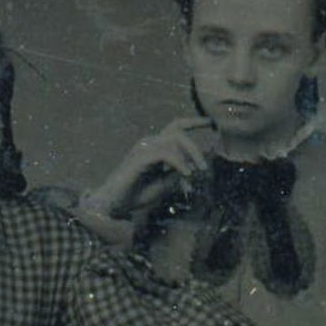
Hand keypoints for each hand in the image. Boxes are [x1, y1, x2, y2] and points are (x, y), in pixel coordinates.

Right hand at [86, 117, 213, 220]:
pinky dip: (180, 164)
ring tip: (195, 175)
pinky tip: (186, 175)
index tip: (211, 122)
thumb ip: (178, 173)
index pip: (176, 127)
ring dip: (189, 156)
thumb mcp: (164, 184)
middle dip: (194, 147)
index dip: (194, 122)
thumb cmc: (136, 194)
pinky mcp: (140, 157)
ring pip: (174, 140)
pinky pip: (167, 154)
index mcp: (154, 147)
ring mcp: (143, 148)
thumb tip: (194, 166)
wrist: (114, 204)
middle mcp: (148, 143)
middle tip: (205, 167)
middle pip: (178, 131)